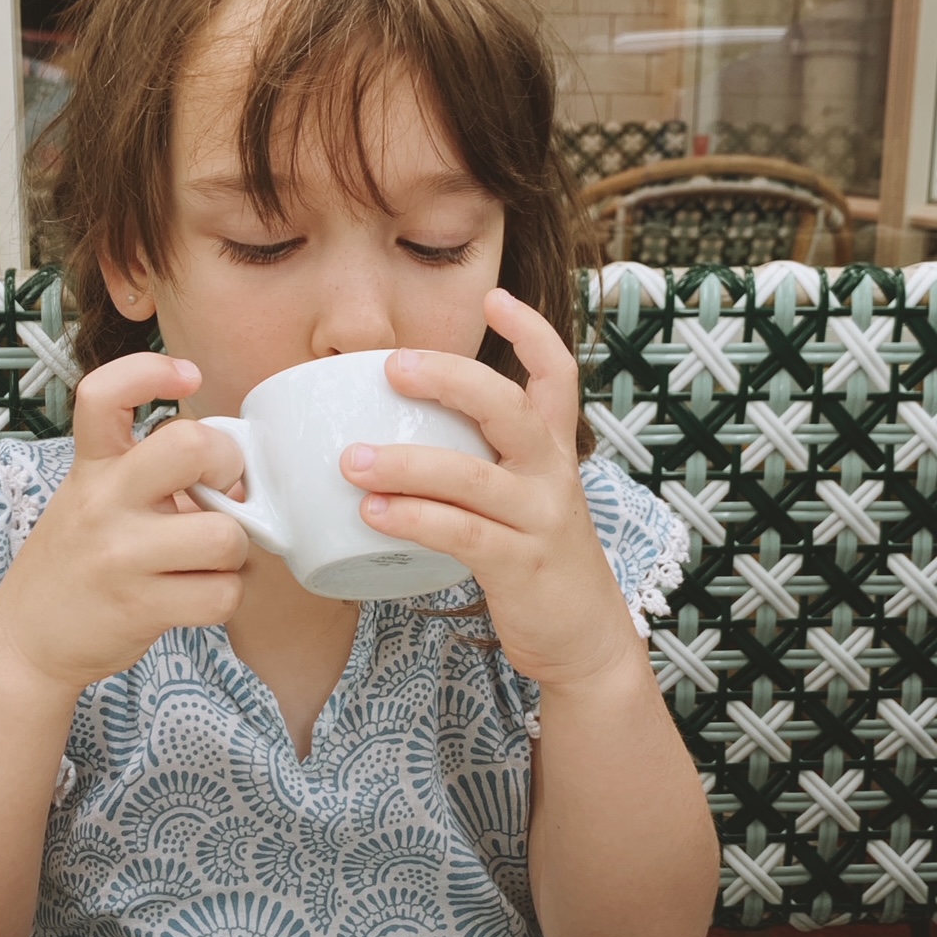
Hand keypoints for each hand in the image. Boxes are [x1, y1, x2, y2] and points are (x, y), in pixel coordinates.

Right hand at [0, 352, 248, 694]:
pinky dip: (224, 596)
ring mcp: (120, 556)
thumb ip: (151, 473)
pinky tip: (197, 594)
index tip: (187, 376)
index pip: (104, 394)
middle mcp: (103, 502)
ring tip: (206, 559)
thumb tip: (237, 470)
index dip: (150, 371)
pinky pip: (222, 594)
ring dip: (234, 551)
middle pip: (191, 446)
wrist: (28, 640)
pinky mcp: (139, 607)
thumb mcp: (95, 498)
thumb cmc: (79, 562)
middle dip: (230, 466)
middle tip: (223, 492)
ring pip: (225, 535)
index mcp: (93, 467)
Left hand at [340, 290, 635, 688]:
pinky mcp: (521, 564)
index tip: (495, 296)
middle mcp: (551, 475)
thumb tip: (396, 436)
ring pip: (472, 475)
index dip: (531, 331)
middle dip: (452, 378)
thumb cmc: (536, 562)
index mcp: (552, 451)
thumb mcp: (523, 500)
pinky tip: (372, 514)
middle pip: (510, 407)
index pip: (558, 374)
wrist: (585, 640)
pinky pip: (462, 533)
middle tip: (393, 365)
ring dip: (406, 462)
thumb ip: (477, 463)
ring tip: (351, 459)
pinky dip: (414, 519)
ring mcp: (539, 519)